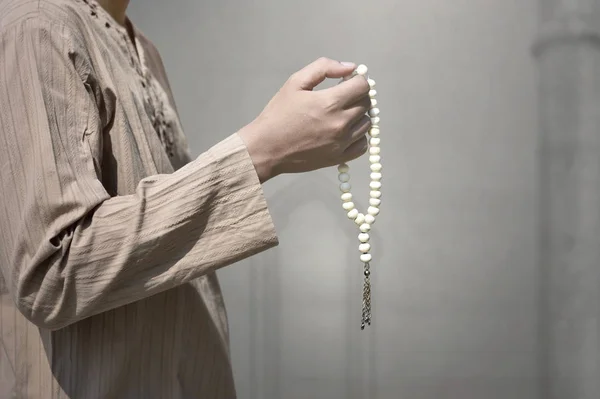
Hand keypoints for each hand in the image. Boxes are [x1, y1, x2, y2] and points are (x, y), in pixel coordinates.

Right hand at [238, 57, 371, 181]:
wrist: (266, 148)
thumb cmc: (278, 114)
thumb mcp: (295, 82)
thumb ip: (324, 68)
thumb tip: (349, 67)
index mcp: (330, 102)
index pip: (363, 86)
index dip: (358, 80)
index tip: (349, 81)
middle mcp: (340, 123)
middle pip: (366, 103)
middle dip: (358, 96)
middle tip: (342, 96)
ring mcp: (341, 143)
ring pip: (367, 123)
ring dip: (359, 115)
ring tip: (342, 114)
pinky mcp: (339, 157)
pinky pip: (362, 145)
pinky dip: (358, 136)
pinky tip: (345, 131)